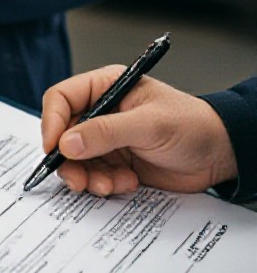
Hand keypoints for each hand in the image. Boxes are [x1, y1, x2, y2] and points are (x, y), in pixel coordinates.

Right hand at [41, 68, 237, 195]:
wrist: (220, 155)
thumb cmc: (192, 126)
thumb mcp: (149, 125)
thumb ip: (106, 132)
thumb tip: (67, 143)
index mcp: (105, 87)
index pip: (62, 99)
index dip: (52, 122)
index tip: (54, 147)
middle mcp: (100, 112)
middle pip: (63, 134)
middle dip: (69, 159)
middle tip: (78, 178)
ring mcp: (106, 139)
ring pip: (74, 159)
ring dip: (87, 177)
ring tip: (109, 185)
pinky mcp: (114, 162)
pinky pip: (93, 176)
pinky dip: (104, 184)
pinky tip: (127, 183)